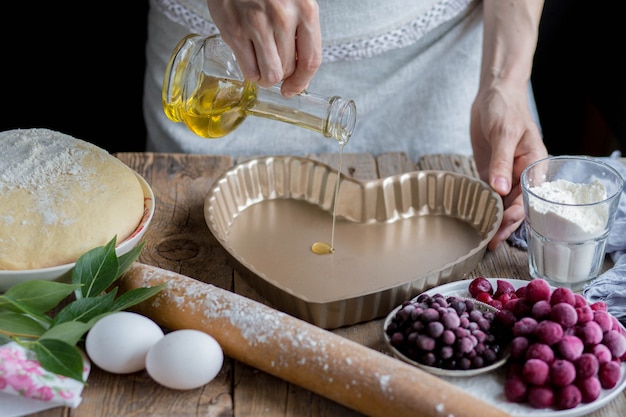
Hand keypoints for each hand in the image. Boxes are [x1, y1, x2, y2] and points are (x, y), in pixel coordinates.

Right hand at [206, 0, 321, 96]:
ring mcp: (257, 24)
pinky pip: (248, 70)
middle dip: (282, 74)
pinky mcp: (234, 30)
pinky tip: (249, 59)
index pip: (311, 60)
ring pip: (269, 74)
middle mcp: (283, 18)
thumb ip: (301, 30)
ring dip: (266, 77)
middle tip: (274, 66)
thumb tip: (299, 70)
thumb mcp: (295, 0)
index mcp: (305, 9)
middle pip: (289, 69)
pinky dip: (250, 72)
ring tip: (262, 66)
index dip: (302, 81)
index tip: (293, 89)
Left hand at [470, 82, 547, 249]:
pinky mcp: (490, 173)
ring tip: (482, 238)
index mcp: (533, 165)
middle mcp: (521, 174)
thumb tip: (500, 189)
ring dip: (493, 220)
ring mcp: (505, 175)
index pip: (527, 197)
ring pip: (501, 204)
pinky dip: (483, 207)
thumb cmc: (506, 109)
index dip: (515, 214)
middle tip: (489, 242)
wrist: (492, 94)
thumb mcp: (504, 133)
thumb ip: (501, 162)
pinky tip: (475, 221)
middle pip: (515, 206)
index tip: (502, 227)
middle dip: (504, 225)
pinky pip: (488, 194)